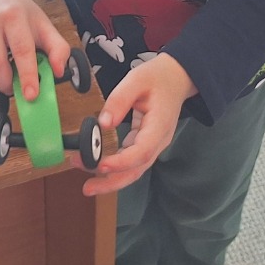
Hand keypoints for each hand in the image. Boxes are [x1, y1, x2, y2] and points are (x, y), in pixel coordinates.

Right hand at [0, 0, 69, 100]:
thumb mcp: (45, 26)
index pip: (21, 50)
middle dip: (7, 83)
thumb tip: (59, 71)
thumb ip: (58, 49)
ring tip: (5, 76)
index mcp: (14, 16)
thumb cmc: (22, 16)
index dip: (27, 75)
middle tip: (16, 88)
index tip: (31, 95)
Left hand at [81, 53, 196, 196]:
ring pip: (134, 170)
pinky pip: (131, 161)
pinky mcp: (146, 144)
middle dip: (112, 181)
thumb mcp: (137, 79)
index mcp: (159, 125)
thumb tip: (103, 123)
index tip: (101, 165)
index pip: (142, 151)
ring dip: (111, 179)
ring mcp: (154, 145)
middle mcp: (158, 141)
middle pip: (137, 169)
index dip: (121, 162)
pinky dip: (115, 169)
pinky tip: (98, 168)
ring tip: (87, 184)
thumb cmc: (158, 77)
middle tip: (87, 188)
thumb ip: (119, 99)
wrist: (177, 78)